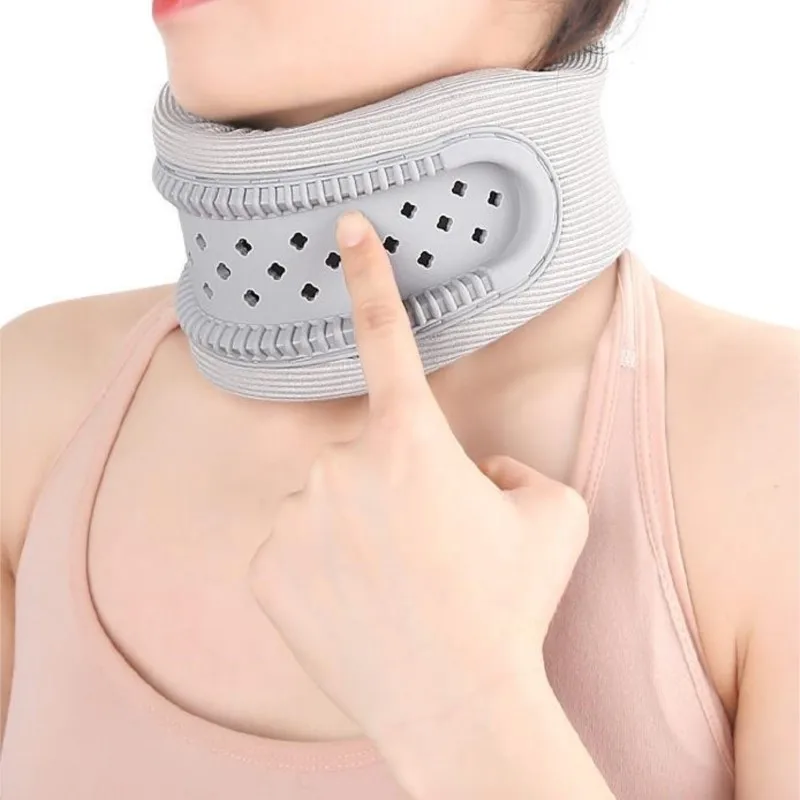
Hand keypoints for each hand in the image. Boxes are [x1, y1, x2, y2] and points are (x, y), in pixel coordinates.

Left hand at [248, 210, 588, 750]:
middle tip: (427, 549)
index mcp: (411, 441)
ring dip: (354, 528)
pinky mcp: (263, 567)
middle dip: (392, 486)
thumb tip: (484, 471)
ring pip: (323, 501)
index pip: (386, 337)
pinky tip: (352, 604)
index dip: (368, 275)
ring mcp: (294, 518)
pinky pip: (290, 546)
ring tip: (394, 585)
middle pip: (362, 453)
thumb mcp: (555, 517)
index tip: (345, 228)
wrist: (459, 703)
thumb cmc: (512, 605)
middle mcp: (342, 466)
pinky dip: (317, 566)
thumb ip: (519, 470)